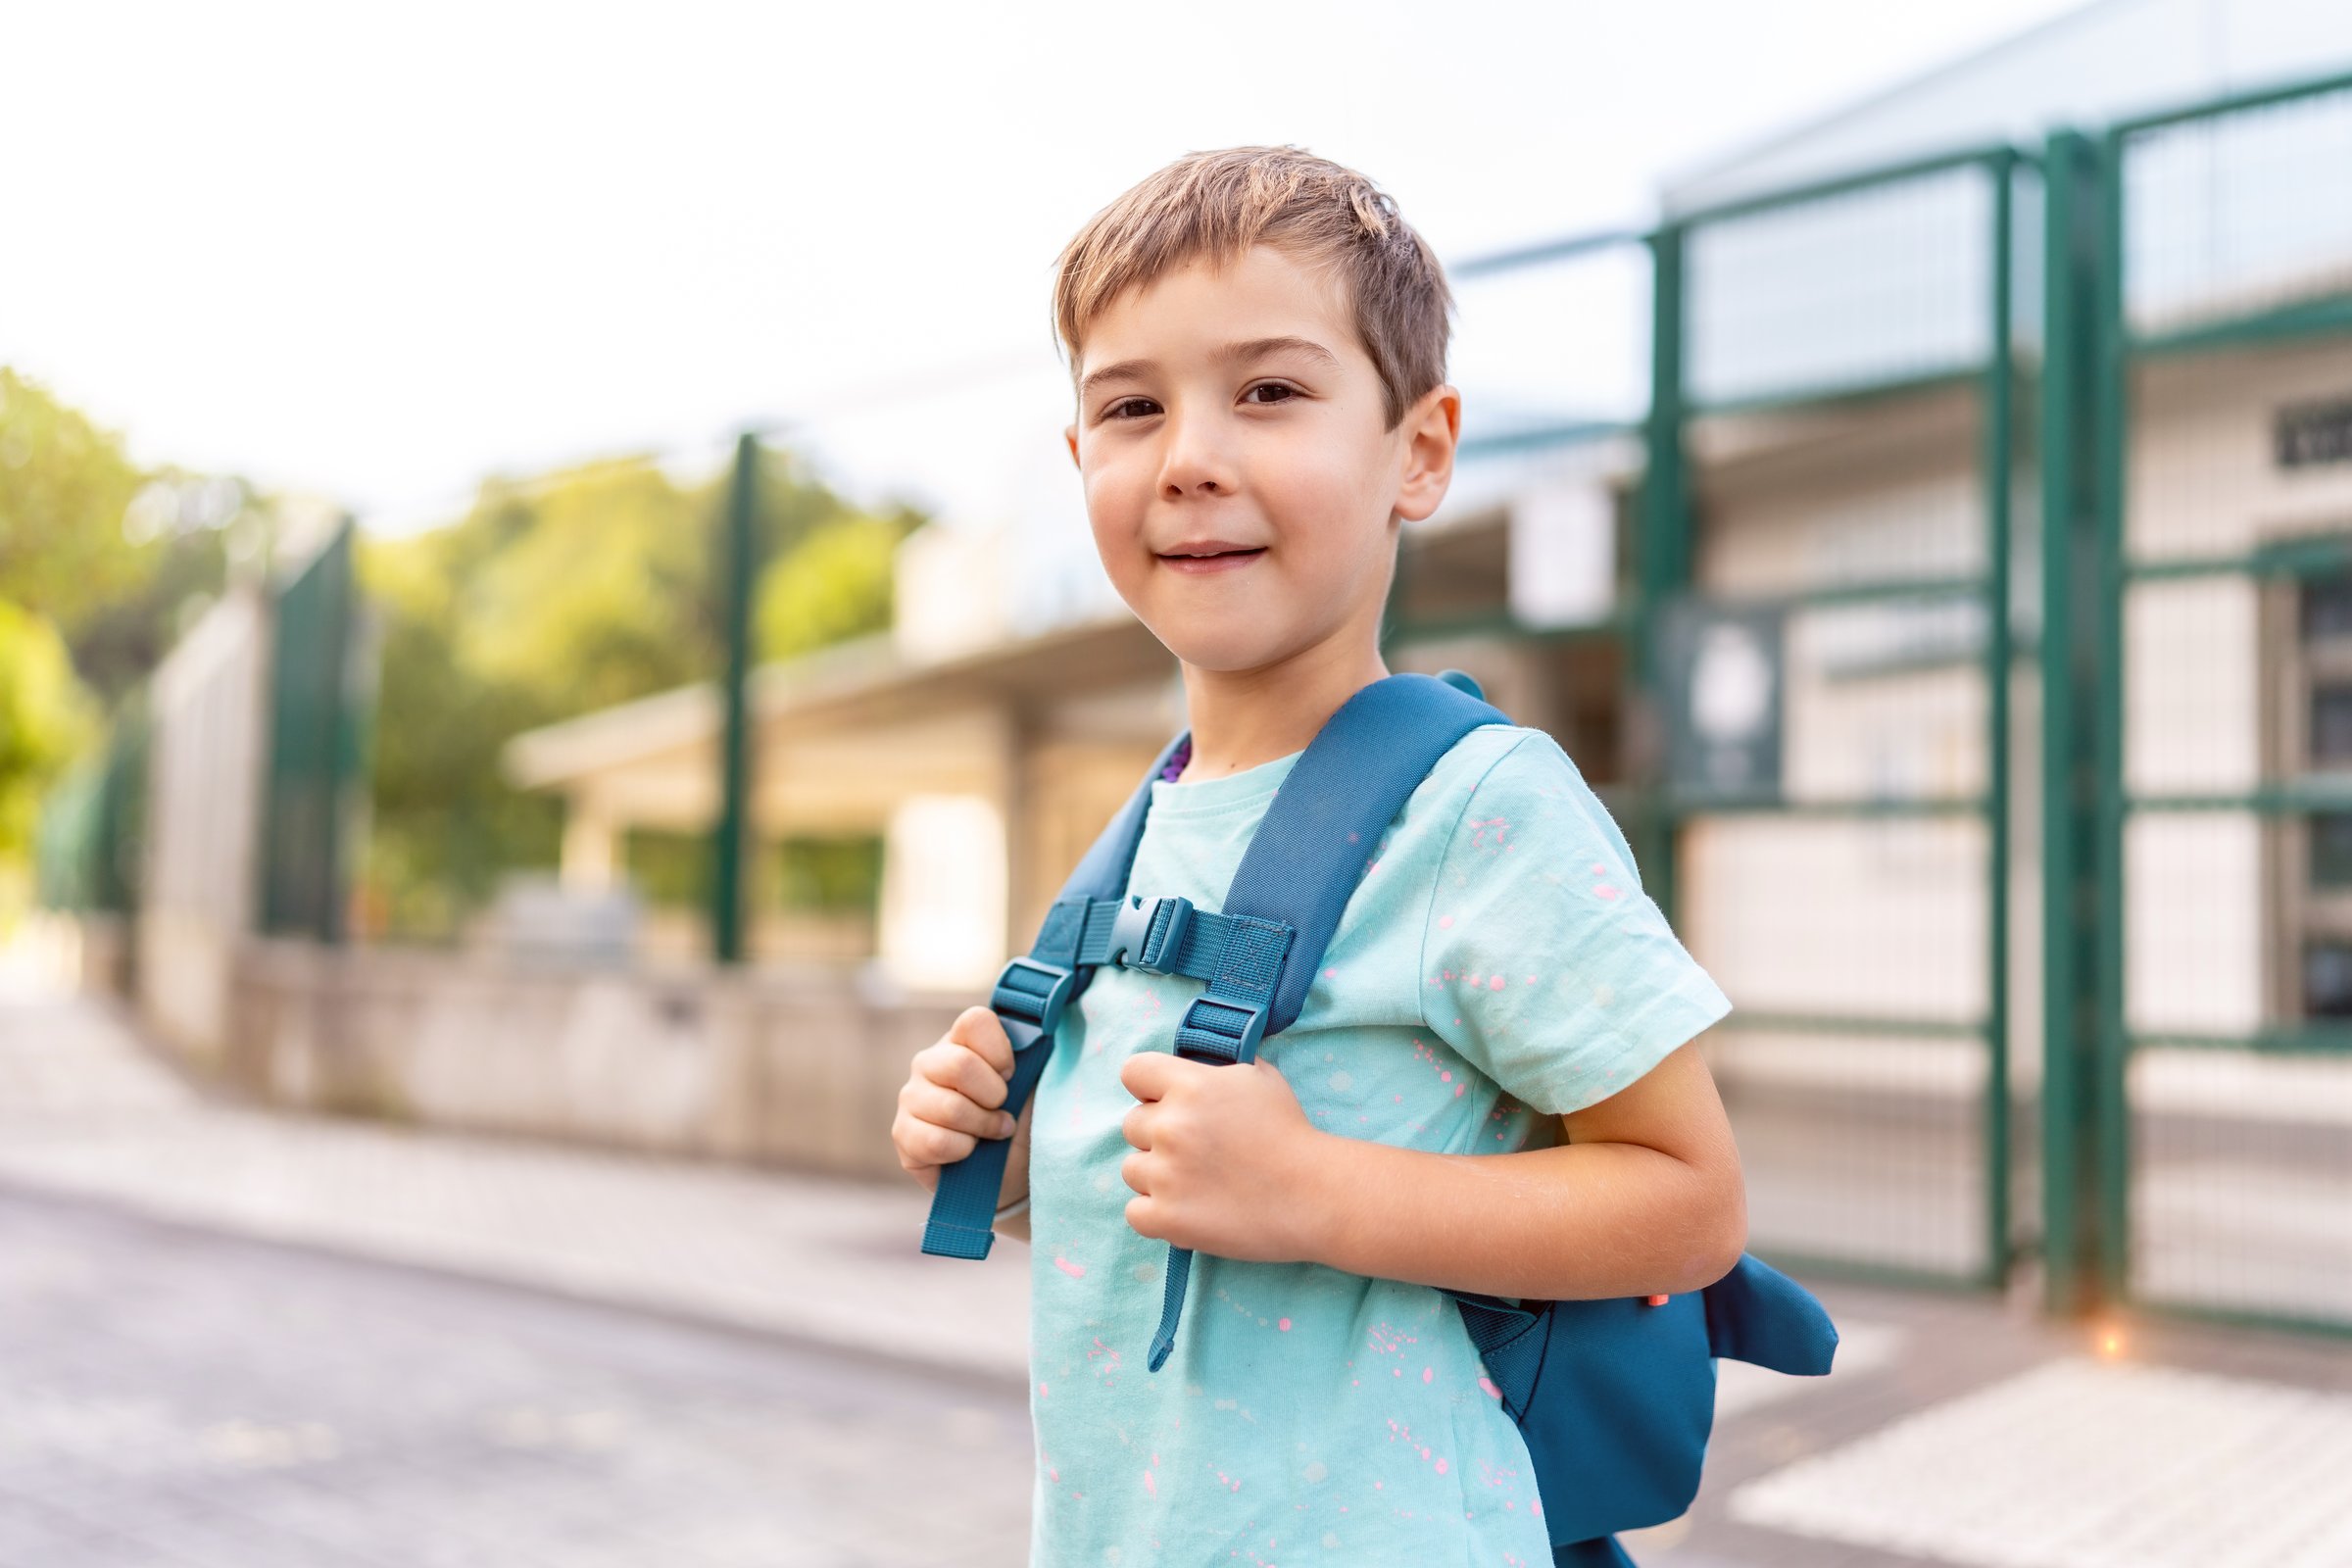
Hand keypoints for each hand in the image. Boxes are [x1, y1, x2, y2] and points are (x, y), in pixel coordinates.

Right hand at [893, 1006, 1021, 1194]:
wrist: (1009, 1170)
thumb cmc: (1020, 1119)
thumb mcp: (1032, 1084)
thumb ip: (1030, 1056)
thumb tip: (1038, 1036)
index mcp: (962, 1040)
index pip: (975, 1021)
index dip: (1001, 1052)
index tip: (1011, 1076)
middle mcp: (930, 1062)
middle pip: (960, 1065)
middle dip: (994, 1097)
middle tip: (1003, 1112)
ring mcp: (911, 1097)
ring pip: (951, 1108)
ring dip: (983, 1128)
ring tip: (991, 1135)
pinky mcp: (903, 1134)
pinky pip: (934, 1141)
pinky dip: (962, 1151)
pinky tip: (967, 1151)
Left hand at [1116, 1051, 1325, 1261]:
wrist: (1315, 1195)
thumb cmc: (1290, 1133)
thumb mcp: (1258, 1077)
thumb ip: (1215, 1069)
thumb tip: (1190, 1066)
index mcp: (1190, 1086)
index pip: (1133, 1072)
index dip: (1148, 1088)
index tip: (1167, 1102)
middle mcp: (1171, 1127)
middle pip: (1131, 1125)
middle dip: (1158, 1134)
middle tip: (1195, 1149)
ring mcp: (1165, 1175)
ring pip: (1132, 1169)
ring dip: (1157, 1175)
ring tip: (1197, 1182)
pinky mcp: (1167, 1219)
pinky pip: (1134, 1211)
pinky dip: (1156, 1213)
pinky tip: (1187, 1208)